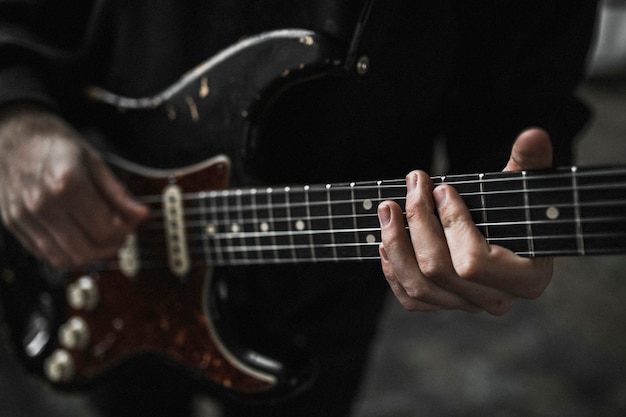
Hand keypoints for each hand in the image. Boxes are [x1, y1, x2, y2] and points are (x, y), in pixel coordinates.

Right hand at [0, 104, 148, 267]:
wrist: (9, 136)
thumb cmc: (54, 145)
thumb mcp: (93, 160)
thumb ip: (116, 192)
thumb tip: (141, 215)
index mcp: (66, 182)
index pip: (104, 227)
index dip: (125, 230)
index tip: (131, 222)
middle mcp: (42, 202)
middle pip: (86, 249)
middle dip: (110, 246)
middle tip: (120, 234)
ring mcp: (24, 216)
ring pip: (65, 258)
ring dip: (90, 255)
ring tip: (101, 238)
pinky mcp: (13, 224)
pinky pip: (45, 254)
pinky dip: (67, 253)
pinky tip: (79, 238)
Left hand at [378, 128, 553, 314]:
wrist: (506, 233)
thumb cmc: (515, 207)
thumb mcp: (522, 183)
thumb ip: (530, 161)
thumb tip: (533, 135)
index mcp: (527, 279)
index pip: (472, 262)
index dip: (451, 223)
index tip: (442, 188)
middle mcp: (497, 301)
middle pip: (439, 270)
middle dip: (417, 223)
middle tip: (410, 186)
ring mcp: (468, 307)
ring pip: (419, 285)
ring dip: (396, 244)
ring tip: (388, 208)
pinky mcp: (445, 305)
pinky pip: (411, 297)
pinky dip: (393, 269)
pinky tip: (386, 241)